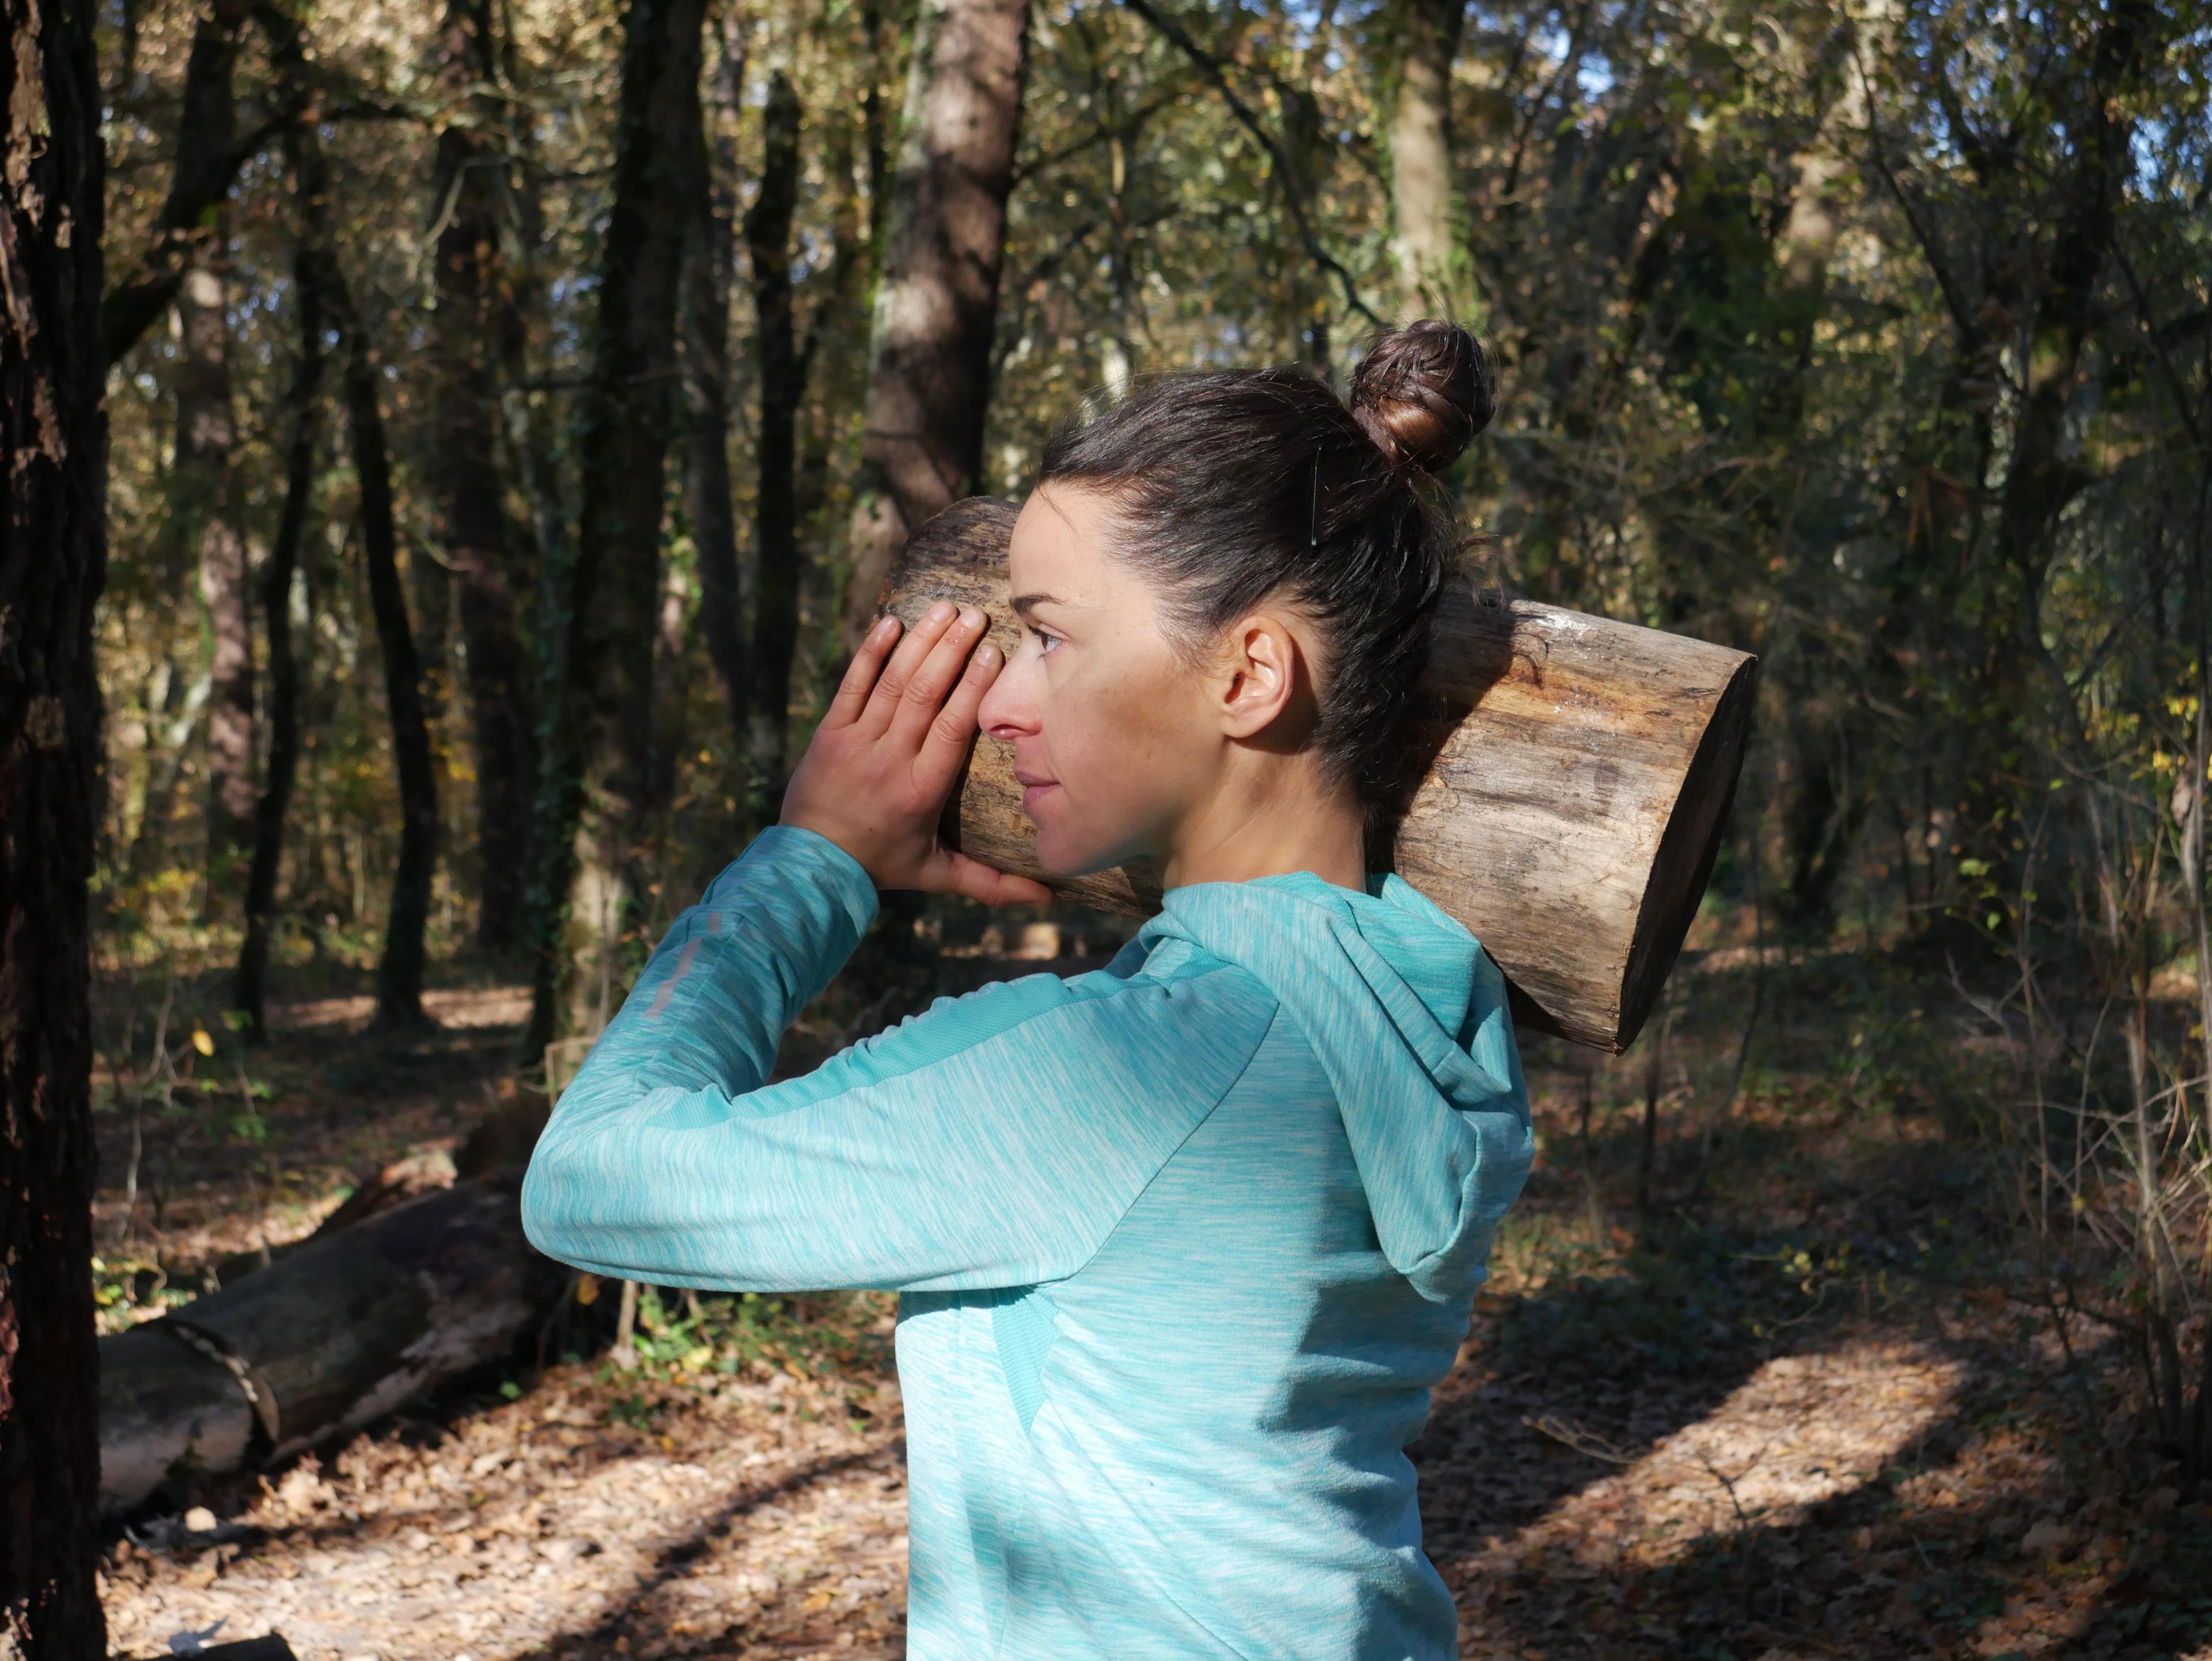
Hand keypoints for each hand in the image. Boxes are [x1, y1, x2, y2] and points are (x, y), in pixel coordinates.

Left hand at [780, 600, 1054, 904]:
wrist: (810, 866)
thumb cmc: (882, 865)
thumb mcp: (938, 875)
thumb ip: (992, 884)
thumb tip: (1047, 900)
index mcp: (922, 790)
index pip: (951, 728)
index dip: (972, 687)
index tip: (993, 653)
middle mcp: (889, 759)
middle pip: (923, 694)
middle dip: (952, 650)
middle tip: (976, 615)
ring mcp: (855, 742)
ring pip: (891, 682)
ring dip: (920, 642)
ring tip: (945, 608)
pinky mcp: (828, 732)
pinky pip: (851, 684)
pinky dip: (870, 652)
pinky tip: (891, 621)